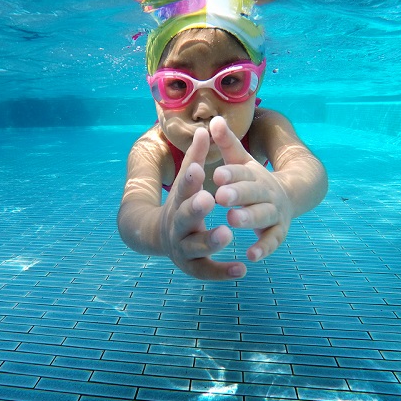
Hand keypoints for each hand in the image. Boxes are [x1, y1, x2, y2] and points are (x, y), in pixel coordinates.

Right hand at [160, 127, 247, 279]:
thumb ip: (197, 158)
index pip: (183, 188)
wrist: (157, 236)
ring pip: (195, 247)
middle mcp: (178, 225)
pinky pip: (207, 271)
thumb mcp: (187, 181)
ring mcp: (183, 248)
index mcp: (178, 201)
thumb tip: (206, 128)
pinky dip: (223, 272)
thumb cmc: (182, 203)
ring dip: (210, 241)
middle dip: (196, 209)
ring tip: (227, 234)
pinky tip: (242, 269)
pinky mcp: (193, 267)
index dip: (191, 179)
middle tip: (209, 199)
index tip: (200, 169)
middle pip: (185, 217)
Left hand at [211, 116, 291, 261]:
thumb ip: (227, 143)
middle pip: (252, 192)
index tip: (216, 174)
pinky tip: (251, 256)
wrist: (290, 196)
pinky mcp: (278, 232)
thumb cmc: (253, 180)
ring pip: (262, 215)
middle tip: (220, 195)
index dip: (230, 173)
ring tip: (232, 219)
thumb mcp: (241, 161)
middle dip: (237, 193)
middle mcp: (266, 192)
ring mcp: (274, 212)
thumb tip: (213, 118)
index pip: (241, 171)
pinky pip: (272, 241)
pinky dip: (263, 248)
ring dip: (249, 217)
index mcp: (254, 174)